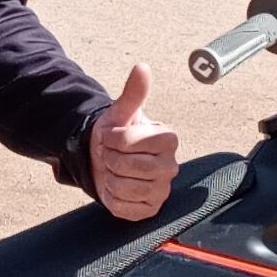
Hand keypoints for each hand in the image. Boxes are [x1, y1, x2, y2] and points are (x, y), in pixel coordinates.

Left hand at [87, 63, 179, 222]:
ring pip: (125, 187)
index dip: (113, 139)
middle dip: (109, 158)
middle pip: (128, 166)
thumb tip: (142, 67)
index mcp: (168, 139)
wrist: (106, 159)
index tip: (111, 136)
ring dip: (109, 177)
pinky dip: (112, 197)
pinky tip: (116, 187)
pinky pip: (123, 207)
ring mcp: (162, 190)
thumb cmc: (116, 135)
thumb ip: (133, 93)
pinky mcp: (150, 210)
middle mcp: (171, 166)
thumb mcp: (121, 113)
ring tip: (114, 169)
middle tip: (110, 154)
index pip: (131, 141)